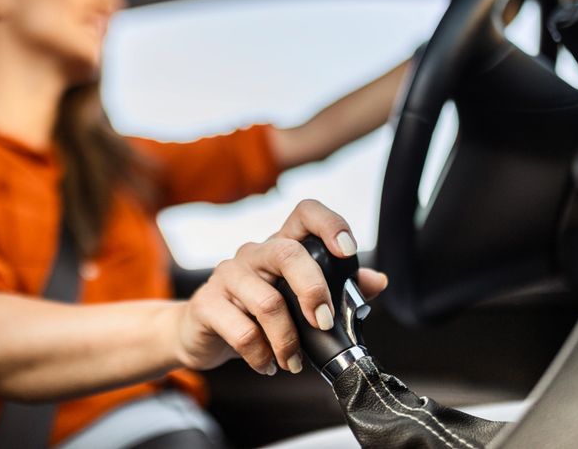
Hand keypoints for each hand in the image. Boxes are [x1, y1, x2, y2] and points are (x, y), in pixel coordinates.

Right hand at [174, 199, 387, 375]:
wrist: (200, 333)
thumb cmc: (255, 312)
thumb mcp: (296, 300)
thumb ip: (339, 289)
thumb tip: (377, 280)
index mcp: (280, 246)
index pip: (305, 213)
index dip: (330, 224)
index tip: (348, 251)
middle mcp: (253, 253)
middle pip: (287, 253)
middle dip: (313, 290)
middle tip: (324, 323)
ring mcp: (227, 275)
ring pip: (268, 301)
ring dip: (288, 341)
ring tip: (293, 362)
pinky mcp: (207, 304)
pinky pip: (243, 332)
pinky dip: (262, 356)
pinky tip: (267, 365)